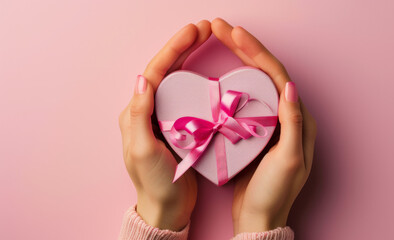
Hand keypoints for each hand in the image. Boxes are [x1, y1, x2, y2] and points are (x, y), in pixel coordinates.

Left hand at [118, 20, 211, 230]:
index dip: (173, 50)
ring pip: (176, 80)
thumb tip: (142, 80)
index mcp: (136, 114)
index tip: (192, 32)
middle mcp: (147, 112)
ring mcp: (163, 118)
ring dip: (189, 58)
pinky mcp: (178, 126)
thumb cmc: (154, 183)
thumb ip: (140, 116)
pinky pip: (185, 96)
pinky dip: (196, 79)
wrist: (166, 207)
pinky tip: (207, 70)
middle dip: (182, 47)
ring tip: (205, 40)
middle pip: (165, 71)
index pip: (154, 73)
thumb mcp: (144, 151)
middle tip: (203, 29)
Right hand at [211, 18, 316, 234]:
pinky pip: (245, 98)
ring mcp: (270, 121)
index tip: (235, 34)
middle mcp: (286, 116)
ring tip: (222, 39)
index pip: (277, 76)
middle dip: (245, 47)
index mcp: (298, 119)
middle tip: (222, 28)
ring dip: (240, 59)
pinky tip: (222, 72)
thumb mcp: (288, 160)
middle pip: (266, 73)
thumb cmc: (274, 193)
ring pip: (255, 81)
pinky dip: (234, 80)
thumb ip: (291, 124)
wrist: (259, 217)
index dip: (256, 53)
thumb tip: (289, 86)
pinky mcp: (254, 129)